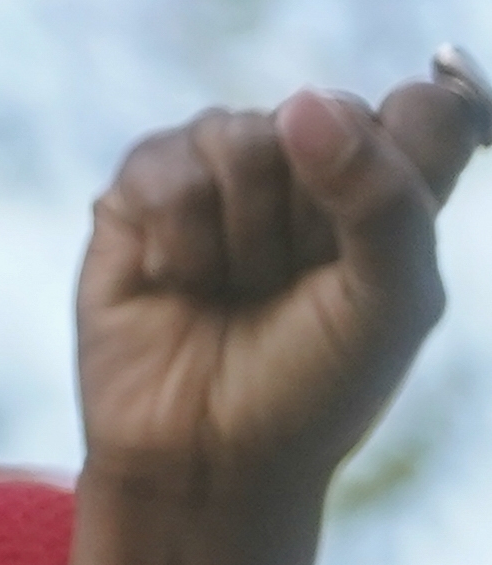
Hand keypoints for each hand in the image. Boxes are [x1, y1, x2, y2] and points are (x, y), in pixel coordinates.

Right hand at [69, 79, 468, 564]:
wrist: (206, 460)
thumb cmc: (314, 387)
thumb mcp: (387, 301)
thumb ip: (380, 196)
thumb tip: (302, 104)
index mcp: (391, 186)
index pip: (426, 106)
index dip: (402, 155)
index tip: (377, 236)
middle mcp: (307, 165)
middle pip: (323, 112)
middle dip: (309, 215)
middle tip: (295, 283)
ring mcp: (218, 173)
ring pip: (237, 135)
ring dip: (241, 237)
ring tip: (234, 289)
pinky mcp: (138, 193)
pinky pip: (163, 167)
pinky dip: (178, 243)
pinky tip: (180, 283)